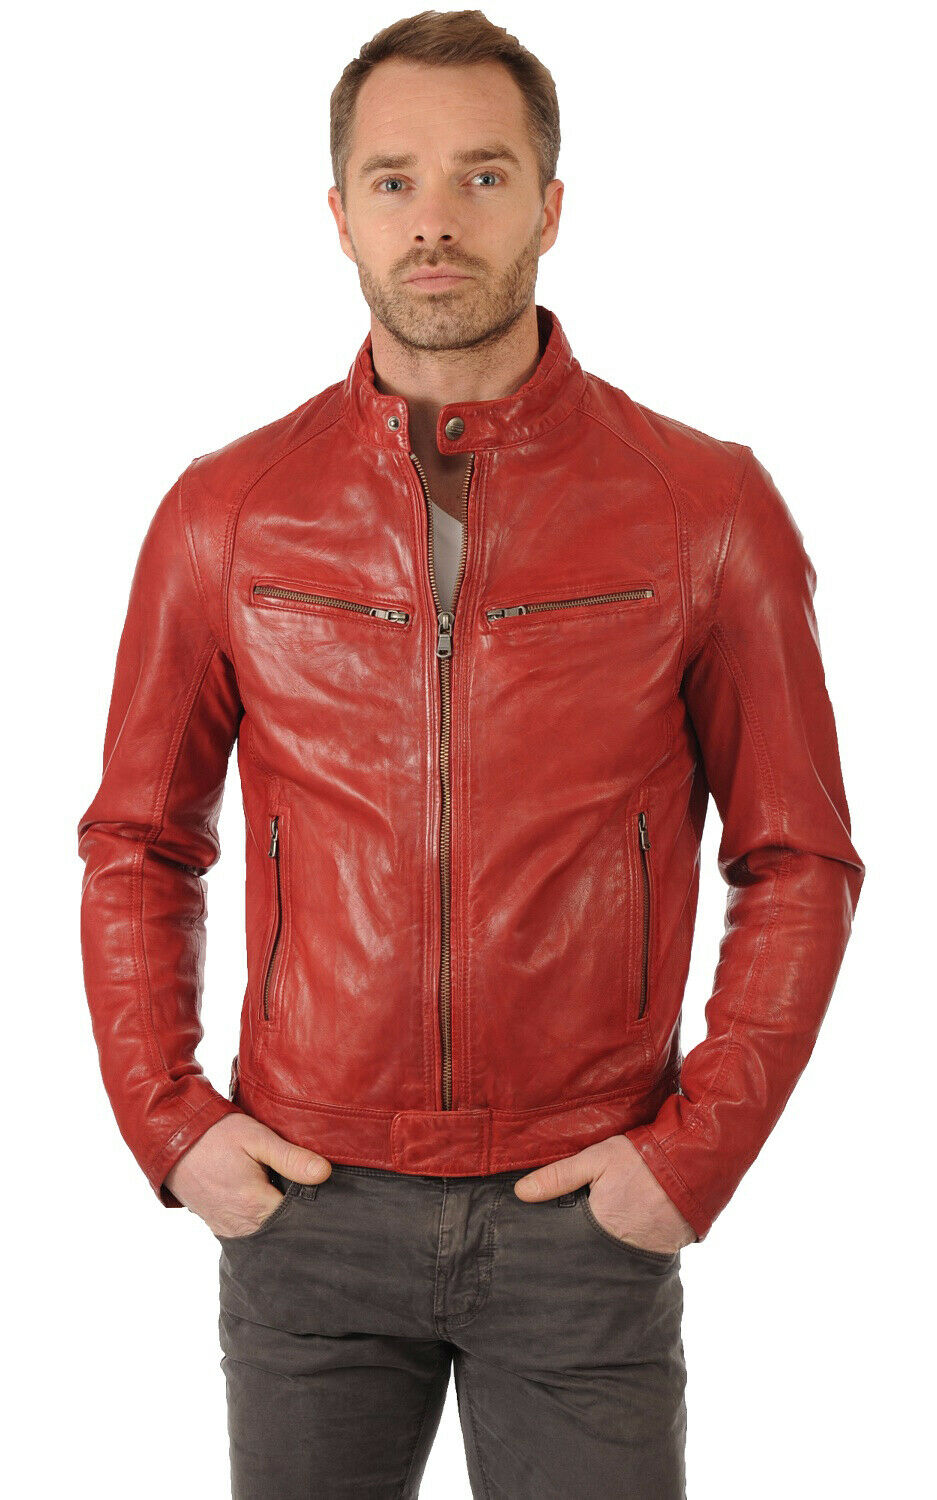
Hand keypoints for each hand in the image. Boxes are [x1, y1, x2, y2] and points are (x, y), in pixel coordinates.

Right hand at [164, 1114, 331, 1237]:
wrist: (172, 1140)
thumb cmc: (215, 1136)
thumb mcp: (256, 1138)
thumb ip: (291, 1158)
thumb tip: (325, 1174)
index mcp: (255, 1205)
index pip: (300, 1217)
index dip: (314, 1202)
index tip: (324, 1187)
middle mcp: (242, 1226)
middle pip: (284, 1228)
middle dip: (298, 1212)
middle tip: (308, 1187)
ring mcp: (228, 1229)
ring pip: (268, 1232)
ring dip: (280, 1217)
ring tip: (286, 1190)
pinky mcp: (219, 1226)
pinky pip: (250, 1231)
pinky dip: (262, 1219)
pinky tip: (267, 1199)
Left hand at [513, 1134, 695, 1254]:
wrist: (697, 1165)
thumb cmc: (644, 1159)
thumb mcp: (597, 1159)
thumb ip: (559, 1176)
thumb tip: (520, 1193)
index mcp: (597, 1227)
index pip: (566, 1244)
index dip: (555, 1242)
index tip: (540, 1243)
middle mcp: (618, 1248)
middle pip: (587, 1256)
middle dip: (577, 1252)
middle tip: (564, 1247)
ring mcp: (642, 1254)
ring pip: (610, 1259)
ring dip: (602, 1252)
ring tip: (591, 1244)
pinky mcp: (662, 1254)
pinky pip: (635, 1256)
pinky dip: (627, 1249)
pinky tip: (620, 1239)